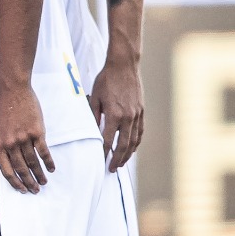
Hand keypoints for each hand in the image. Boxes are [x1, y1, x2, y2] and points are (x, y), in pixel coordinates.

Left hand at [0, 83, 54, 192]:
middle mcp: (10, 144)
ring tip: (44, 182)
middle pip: (21, 169)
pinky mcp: (36, 132)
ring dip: (39, 174)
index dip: (15, 182)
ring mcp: (24, 139)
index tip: (21, 189)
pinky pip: (43, 152)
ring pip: (33, 162)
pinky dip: (48, 162)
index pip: (6, 170)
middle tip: (35, 190)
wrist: (13, 92)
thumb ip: (3, 145)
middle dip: (28, 182)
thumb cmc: (4, 110)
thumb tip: (10, 159)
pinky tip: (51, 169)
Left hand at [90, 55, 143, 171]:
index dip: (104, 153)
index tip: (100, 161)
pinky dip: (136, 142)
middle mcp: (128, 117)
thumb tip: (92, 131)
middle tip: (112, 169)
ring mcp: (137, 114)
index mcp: (114, 115)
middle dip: (117, 159)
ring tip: (121, 163)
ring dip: (128, 154)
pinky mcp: (142, 110)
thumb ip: (94, 116)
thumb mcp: (94, 97)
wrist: (124, 66)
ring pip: (134, 140)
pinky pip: (140, 131)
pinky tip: (132, 148)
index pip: (108, 140)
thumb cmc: (106, 80)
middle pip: (123, 145)